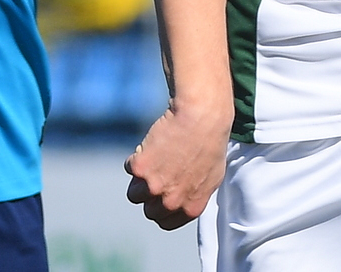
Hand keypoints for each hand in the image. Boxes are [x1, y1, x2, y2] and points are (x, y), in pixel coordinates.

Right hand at [124, 101, 230, 229]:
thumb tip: (182, 200)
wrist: (201, 118)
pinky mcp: (139, 168)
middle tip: (160, 174)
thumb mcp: (212, 178)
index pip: (165, 222)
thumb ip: (195, 195)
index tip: (162, 195)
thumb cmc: (210, 143)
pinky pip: (129, 167)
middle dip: (151, 195)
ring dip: (140, 179)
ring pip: (134, 194)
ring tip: (155, 160)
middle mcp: (171, 202)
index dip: (162, 207)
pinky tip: (153, 146)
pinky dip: (137, 156)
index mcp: (190, 208)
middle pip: (148, 210)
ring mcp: (153, 186)